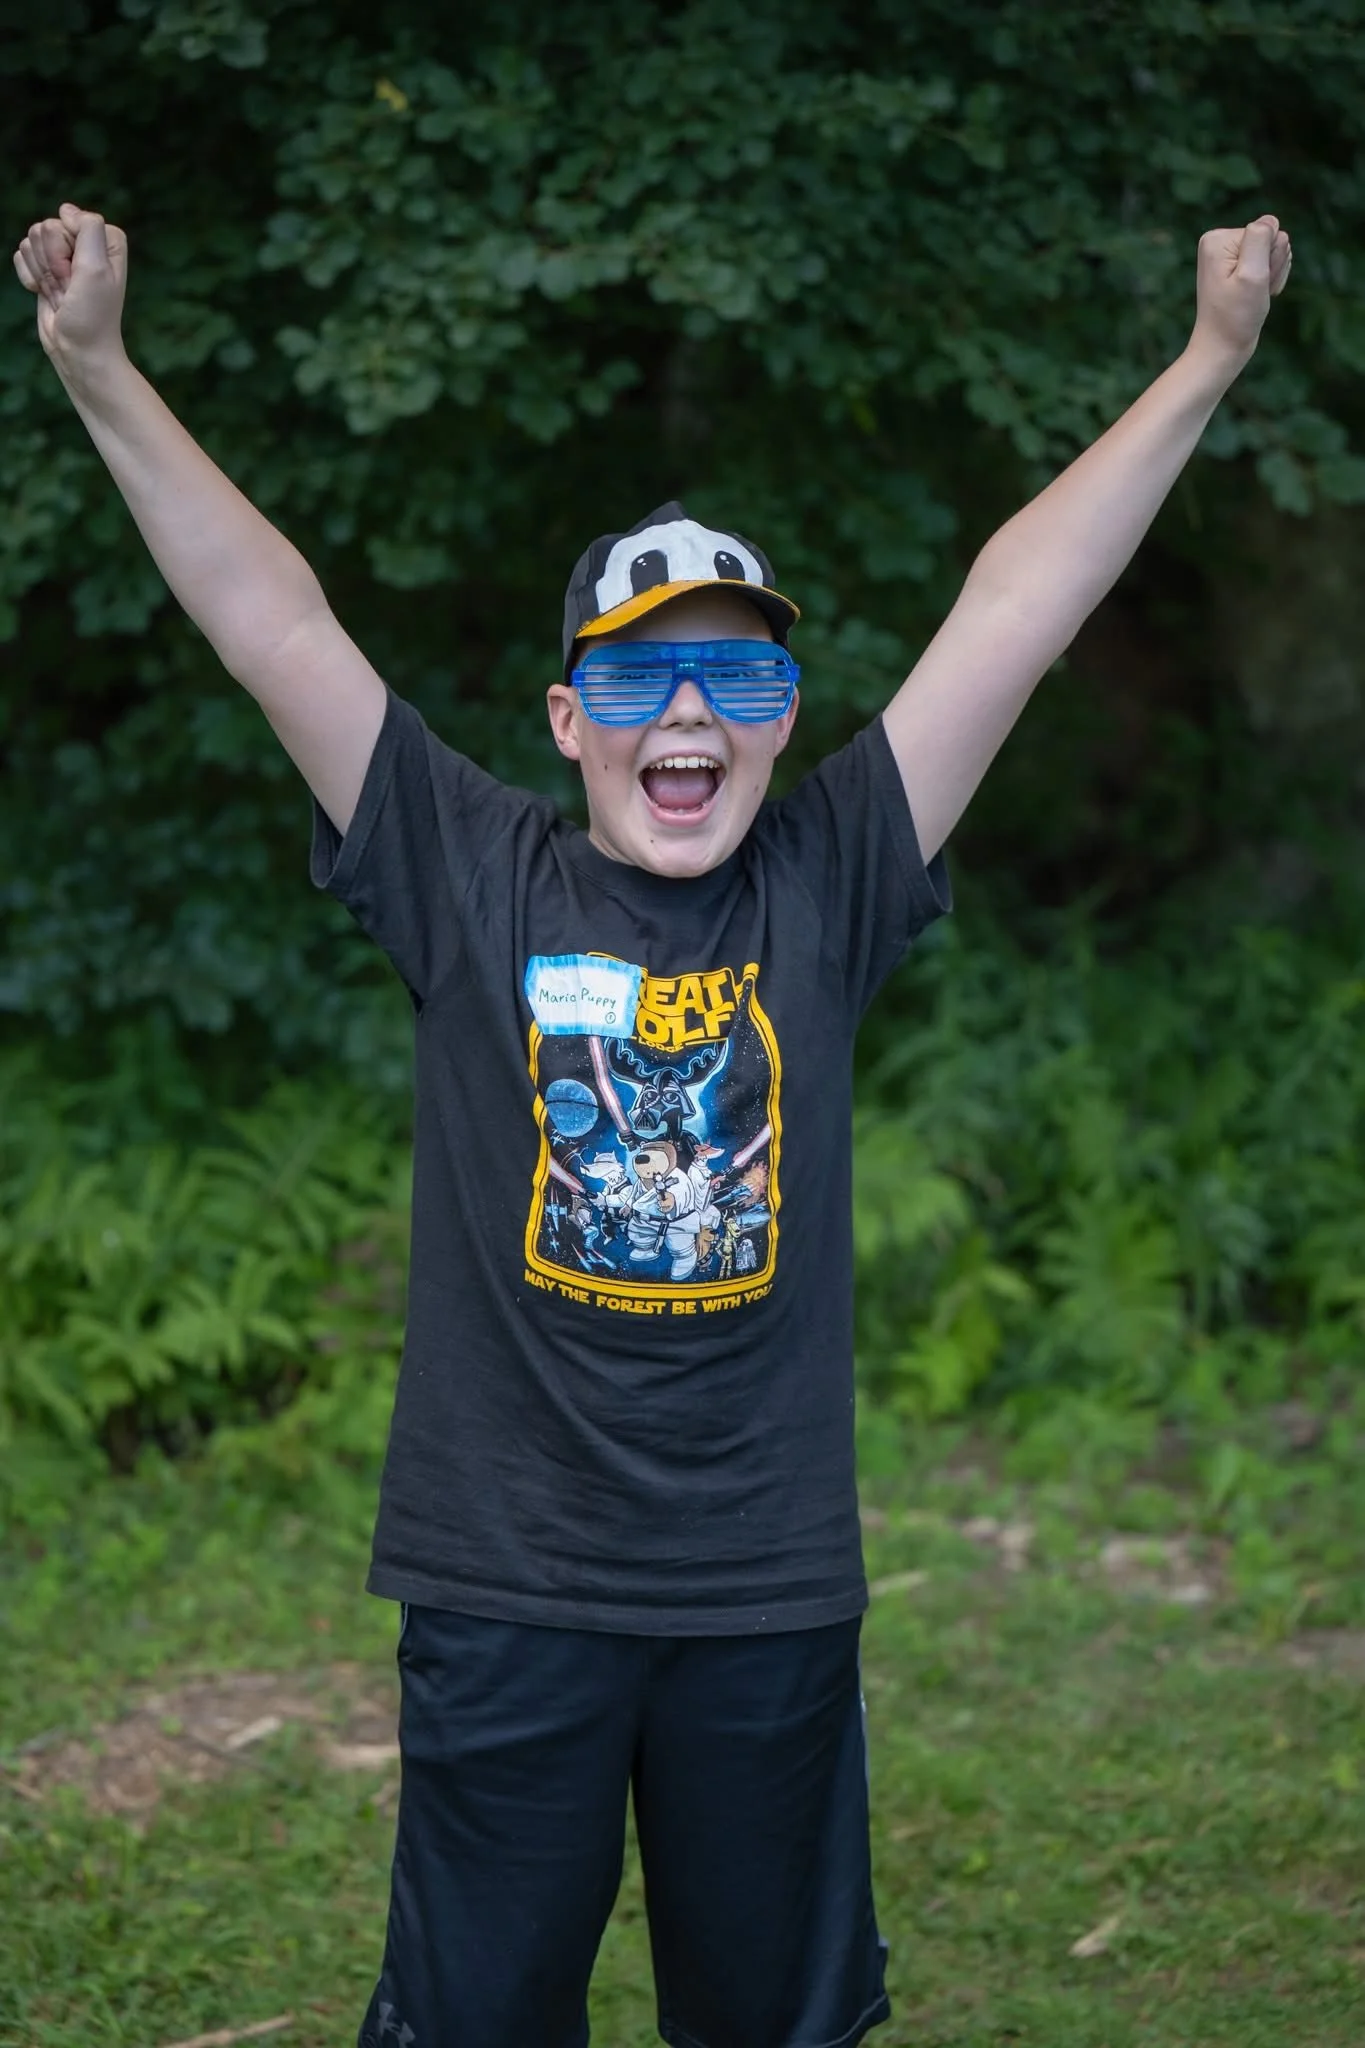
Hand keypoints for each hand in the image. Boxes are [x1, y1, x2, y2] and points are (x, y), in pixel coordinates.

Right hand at [12, 202, 128, 374]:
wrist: (77, 350)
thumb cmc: (92, 315)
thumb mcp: (97, 268)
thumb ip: (87, 228)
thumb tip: (65, 209)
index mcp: (105, 239)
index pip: (68, 218)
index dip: (67, 249)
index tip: (80, 276)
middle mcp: (84, 243)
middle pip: (46, 227)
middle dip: (52, 262)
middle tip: (70, 288)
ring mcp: (62, 256)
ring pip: (30, 239)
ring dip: (41, 272)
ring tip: (62, 294)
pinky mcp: (44, 268)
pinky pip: (20, 255)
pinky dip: (29, 277)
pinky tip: (46, 294)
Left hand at [1190, 213, 1291, 368]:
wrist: (1222, 348)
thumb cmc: (1236, 316)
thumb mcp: (1251, 275)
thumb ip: (1260, 239)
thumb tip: (1268, 221)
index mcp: (1218, 238)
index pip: (1268, 229)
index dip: (1270, 258)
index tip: (1252, 283)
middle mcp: (1221, 241)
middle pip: (1273, 238)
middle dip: (1272, 266)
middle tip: (1254, 292)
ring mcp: (1230, 254)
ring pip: (1276, 250)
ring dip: (1273, 275)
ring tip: (1254, 296)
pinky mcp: (1239, 266)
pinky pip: (1272, 262)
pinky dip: (1271, 280)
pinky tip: (1257, 296)